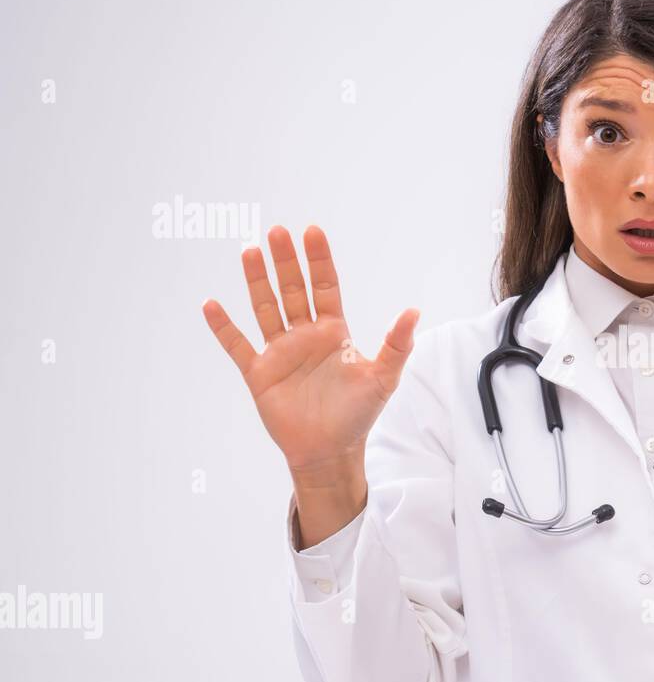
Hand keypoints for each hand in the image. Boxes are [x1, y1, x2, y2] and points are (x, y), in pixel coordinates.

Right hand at [201, 225, 419, 476]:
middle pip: (292, 290)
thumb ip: (397, 344)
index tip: (312, 231)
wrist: (329, 451)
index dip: (318, 261)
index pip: (325, 286)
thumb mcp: (384, 378)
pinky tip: (211, 304)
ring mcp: (280, 352)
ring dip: (256, 281)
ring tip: (249, 252)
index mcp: (334, 332)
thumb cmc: (358, 415)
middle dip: (285, 262)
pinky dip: (224, 326)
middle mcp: (305, 336)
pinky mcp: (259, 373)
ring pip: (265, 308)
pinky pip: (237, 345)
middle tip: (277, 232)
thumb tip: (414, 312)